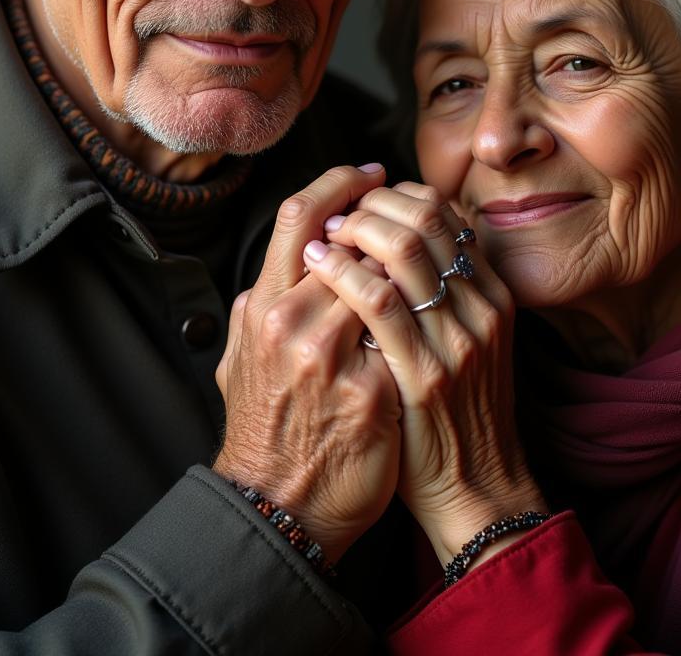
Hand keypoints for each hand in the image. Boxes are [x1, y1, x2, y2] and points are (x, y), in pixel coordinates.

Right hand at [213, 165, 401, 561]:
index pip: (300, 217)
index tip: (368, 173)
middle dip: (388, 216)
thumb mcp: (242, 360)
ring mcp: (333, 360)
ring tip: (429, 248)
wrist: (281, 507)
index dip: (339, 183)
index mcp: (262, 308)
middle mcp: (292, 325)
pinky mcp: (372, 393)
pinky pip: (407, 331)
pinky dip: (426, 306)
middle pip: (356, 237)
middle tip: (411, 202)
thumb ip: (258, 307)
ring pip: (390, 275)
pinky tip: (438, 300)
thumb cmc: (265, 428)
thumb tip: (285, 262)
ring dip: (414, 256)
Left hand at [303, 182, 546, 565]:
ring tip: (324, 233)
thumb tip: (396, 242)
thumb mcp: (468, 343)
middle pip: (427, 217)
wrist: (474, 488)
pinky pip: (380, 300)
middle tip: (339, 212)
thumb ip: (444, 295)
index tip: (364, 200)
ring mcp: (457, 339)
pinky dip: (343, 270)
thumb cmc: (456, 412)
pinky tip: (317, 261)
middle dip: (373, 202)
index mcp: (493, 294)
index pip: (445, 213)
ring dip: (355, 227)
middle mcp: (482, 307)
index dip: (398, 195)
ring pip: (405, 247)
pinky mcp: (425, 373)